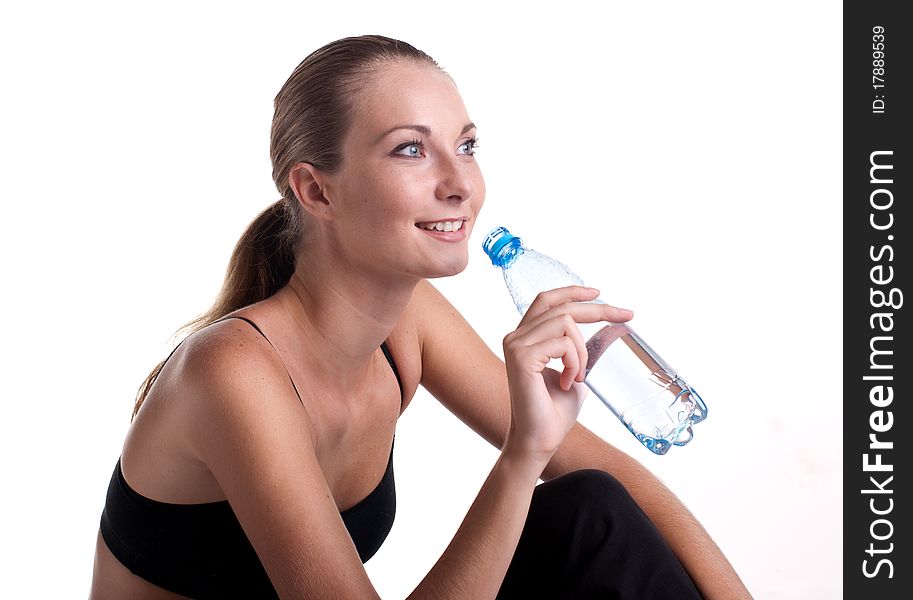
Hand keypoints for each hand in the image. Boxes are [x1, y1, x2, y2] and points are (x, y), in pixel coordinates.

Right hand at [501, 286, 633, 464]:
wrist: (540, 440)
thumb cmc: (554, 412)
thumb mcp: (573, 372)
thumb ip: (577, 352)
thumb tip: (601, 335)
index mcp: (525, 337)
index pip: (546, 300)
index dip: (572, 291)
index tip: (598, 292)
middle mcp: (516, 336)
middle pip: (562, 307)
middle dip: (598, 310)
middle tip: (627, 317)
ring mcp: (516, 345)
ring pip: (566, 323)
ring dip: (582, 350)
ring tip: (578, 375)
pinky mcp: (522, 358)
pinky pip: (563, 344)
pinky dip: (576, 363)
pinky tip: (569, 382)